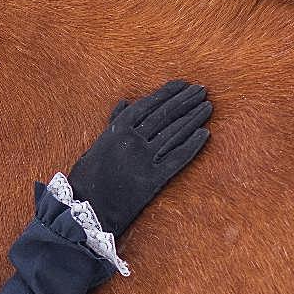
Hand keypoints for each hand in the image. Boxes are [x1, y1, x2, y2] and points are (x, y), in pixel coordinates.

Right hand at [66, 80, 211, 237]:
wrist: (86, 210)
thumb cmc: (88, 177)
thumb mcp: (97, 146)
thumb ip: (113, 124)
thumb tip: (125, 102)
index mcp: (116, 131)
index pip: (147, 105)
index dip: (167, 93)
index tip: (182, 84)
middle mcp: (131, 141)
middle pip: (164, 115)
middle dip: (185, 101)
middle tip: (201, 90)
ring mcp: (143, 160)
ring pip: (174, 133)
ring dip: (193, 118)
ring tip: (207, 107)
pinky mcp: (153, 179)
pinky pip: (177, 158)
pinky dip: (192, 145)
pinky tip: (205, 134)